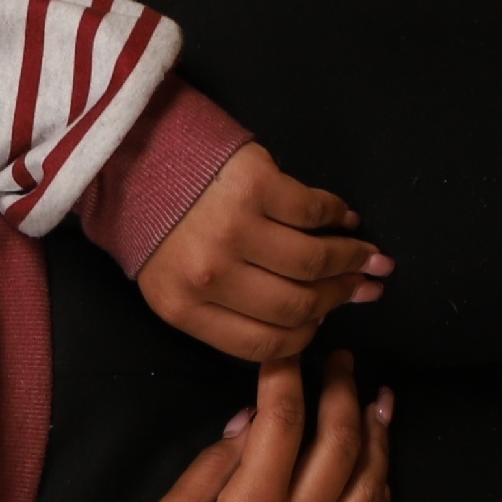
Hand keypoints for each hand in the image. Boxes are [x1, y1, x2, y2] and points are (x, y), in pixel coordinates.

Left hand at [137, 144, 391, 359]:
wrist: (133, 157)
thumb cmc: (158, 225)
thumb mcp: (175, 282)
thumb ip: (227, 306)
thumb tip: (314, 315)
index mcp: (184, 308)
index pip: (263, 344)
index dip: (305, 336)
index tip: (327, 320)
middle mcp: (209, 274)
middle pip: (296, 305)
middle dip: (339, 297)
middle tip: (364, 286)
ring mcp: (233, 228)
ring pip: (312, 261)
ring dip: (350, 258)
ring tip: (367, 255)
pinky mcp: (254, 184)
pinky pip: (312, 211)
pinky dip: (338, 216)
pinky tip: (346, 219)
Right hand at [141, 352, 396, 501]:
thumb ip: (213, 464)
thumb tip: (251, 422)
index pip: (282, 421)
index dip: (288, 377)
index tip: (289, 355)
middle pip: (339, 443)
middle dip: (343, 392)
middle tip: (343, 364)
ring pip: (371, 487)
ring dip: (379, 437)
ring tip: (379, 403)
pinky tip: (382, 478)